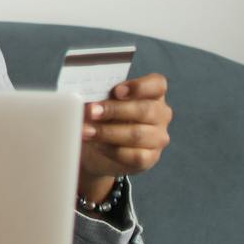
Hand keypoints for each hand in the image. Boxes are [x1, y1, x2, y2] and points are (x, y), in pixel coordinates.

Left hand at [78, 72, 171, 194]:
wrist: (97, 147)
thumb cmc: (102, 115)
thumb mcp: (101, 101)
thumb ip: (99, 95)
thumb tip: (83, 96)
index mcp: (152, 94)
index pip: (157, 85)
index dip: (139, 87)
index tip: (116, 91)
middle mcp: (160, 115)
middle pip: (145, 110)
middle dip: (114, 110)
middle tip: (91, 111)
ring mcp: (158, 137)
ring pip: (137, 134)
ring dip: (107, 132)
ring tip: (85, 130)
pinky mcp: (149, 158)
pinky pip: (134, 156)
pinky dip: (111, 150)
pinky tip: (96, 144)